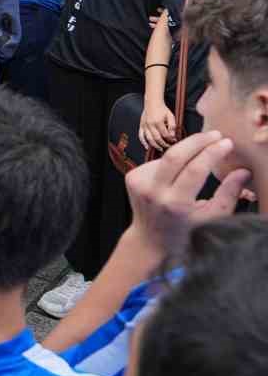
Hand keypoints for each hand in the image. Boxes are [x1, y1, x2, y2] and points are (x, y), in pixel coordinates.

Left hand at [124, 130, 251, 260]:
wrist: (150, 240)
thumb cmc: (186, 231)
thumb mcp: (213, 217)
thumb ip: (229, 194)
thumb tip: (243, 172)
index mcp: (175, 204)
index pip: (195, 169)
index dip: (212, 152)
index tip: (225, 142)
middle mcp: (154, 192)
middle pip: (175, 154)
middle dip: (197, 140)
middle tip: (215, 134)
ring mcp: (139, 184)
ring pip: (167, 157)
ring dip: (185, 154)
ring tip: (198, 161)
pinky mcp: (131, 177)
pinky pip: (157, 162)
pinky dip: (171, 163)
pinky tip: (176, 174)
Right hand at [139, 98, 178, 153]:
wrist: (152, 103)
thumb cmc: (162, 109)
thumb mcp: (171, 116)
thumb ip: (172, 126)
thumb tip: (173, 136)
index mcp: (158, 121)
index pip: (165, 134)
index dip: (170, 139)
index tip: (174, 141)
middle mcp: (150, 124)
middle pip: (157, 138)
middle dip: (164, 144)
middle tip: (169, 146)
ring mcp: (145, 126)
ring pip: (149, 139)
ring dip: (155, 145)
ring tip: (161, 149)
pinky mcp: (141, 126)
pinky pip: (141, 136)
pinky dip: (143, 142)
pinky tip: (147, 147)